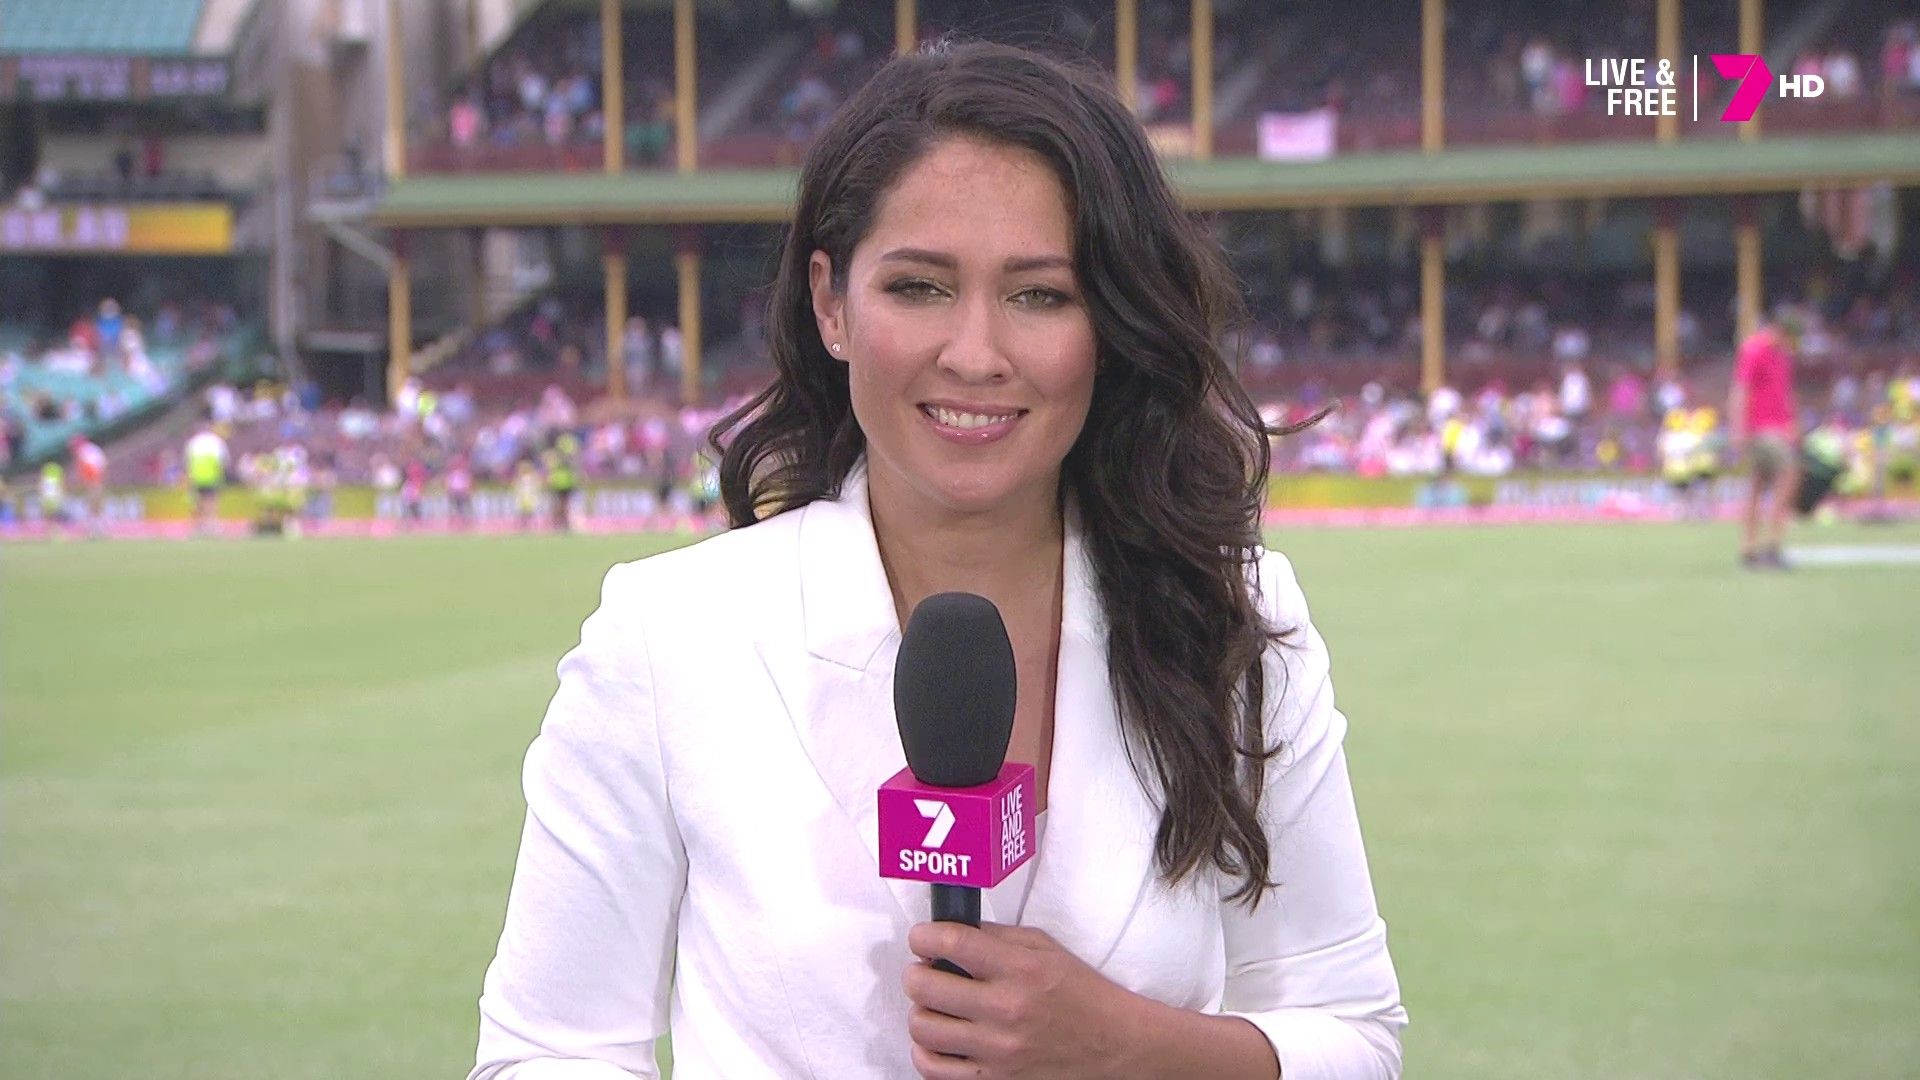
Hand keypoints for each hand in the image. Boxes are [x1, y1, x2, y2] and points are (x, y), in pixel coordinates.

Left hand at [903, 921, 1141, 1078]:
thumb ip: (995, 937)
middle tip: (926, 970)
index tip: (922, 937)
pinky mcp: (994, 1078)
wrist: (1111, 1041)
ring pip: (922, 1027)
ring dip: (920, 1010)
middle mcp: (1005, 1009)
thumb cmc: (1079, 990)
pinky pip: (934, 1069)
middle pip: (924, 986)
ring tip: (936, 1005)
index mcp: (1019, 969)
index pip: (951, 943)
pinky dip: (925, 1050)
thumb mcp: (1044, 947)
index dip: (923, 935)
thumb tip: (948, 933)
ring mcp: (997, 1049)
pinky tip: (938, 1036)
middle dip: (916, 972)